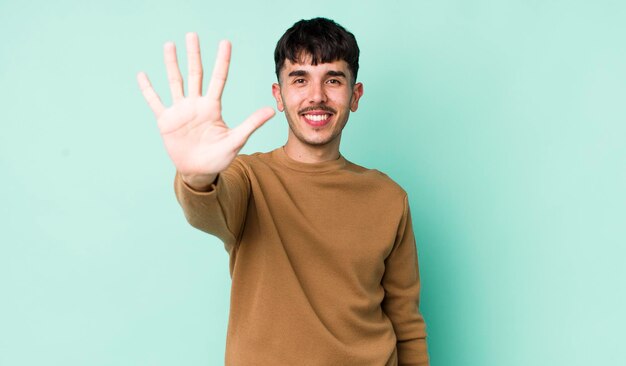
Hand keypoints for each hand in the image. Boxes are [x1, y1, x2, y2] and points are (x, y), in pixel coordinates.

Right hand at [137, 33, 274, 189]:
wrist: (199, 171)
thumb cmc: (219, 157)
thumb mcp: (236, 140)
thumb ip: (251, 124)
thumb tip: (271, 110)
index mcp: (212, 107)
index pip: (218, 79)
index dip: (222, 61)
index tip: (225, 43)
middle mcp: (196, 104)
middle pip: (195, 74)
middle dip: (194, 55)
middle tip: (192, 34)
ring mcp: (180, 111)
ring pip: (175, 82)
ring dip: (171, 64)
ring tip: (169, 45)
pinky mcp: (166, 120)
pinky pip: (155, 102)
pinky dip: (148, 89)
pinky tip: (142, 74)